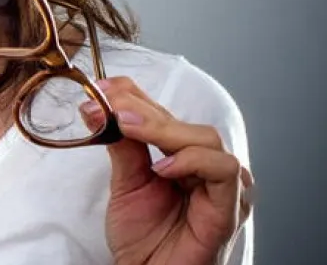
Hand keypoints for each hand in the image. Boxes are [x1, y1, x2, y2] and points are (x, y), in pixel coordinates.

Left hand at [83, 76, 254, 264]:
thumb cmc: (142, 237)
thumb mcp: (124, 183)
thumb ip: (119, 145)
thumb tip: (96, 106)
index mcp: (183, 156)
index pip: (165, 113)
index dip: (135, 96)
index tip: (101, 89)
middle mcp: (207, 166)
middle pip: (184, 122)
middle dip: (143, 110)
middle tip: (109, 106)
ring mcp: (222, 185)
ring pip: (207, 138)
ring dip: (164, 130)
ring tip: (128, 130)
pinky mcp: (230, 207)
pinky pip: (223, 170)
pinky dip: (192, 161)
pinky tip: (163, 168)